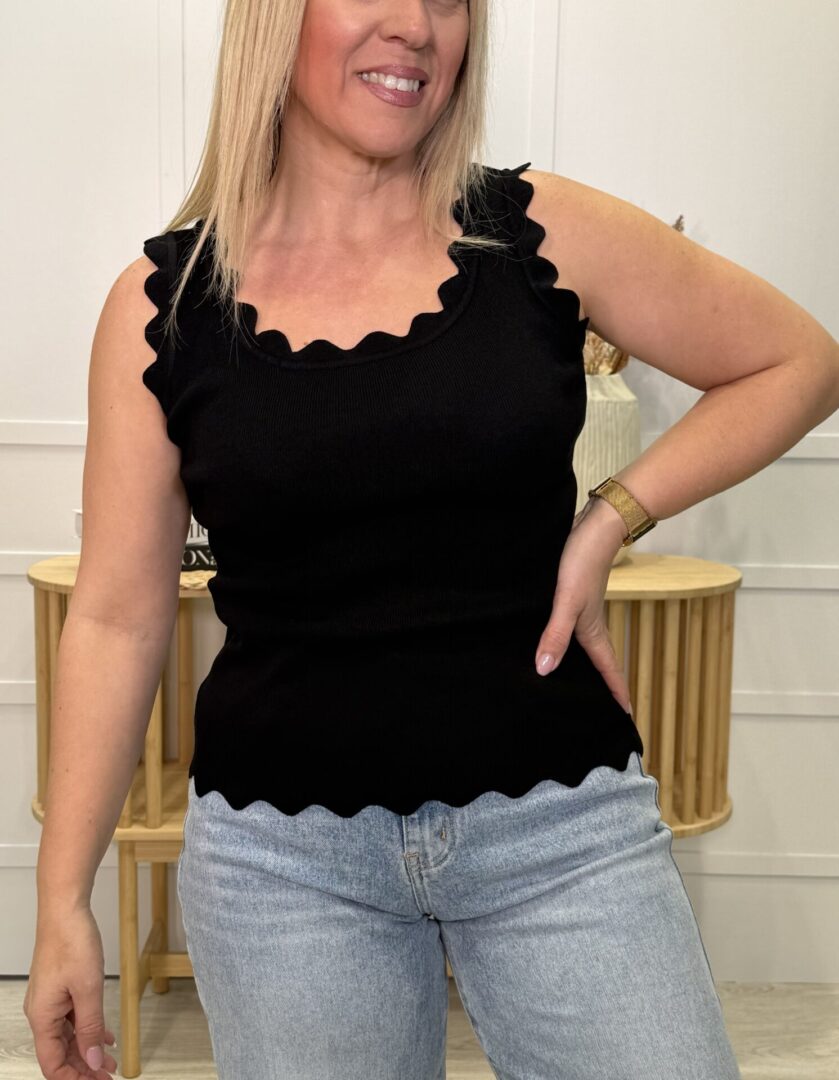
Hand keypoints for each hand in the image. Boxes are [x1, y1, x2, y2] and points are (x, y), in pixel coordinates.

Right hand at [23, 907, 117, 1078]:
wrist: (65, 910)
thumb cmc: (72, 943)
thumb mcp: (88, 989)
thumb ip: (90, 1028)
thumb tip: (94, 1061)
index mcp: (42, 1017)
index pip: (52, 1064)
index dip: (73, 1079)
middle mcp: (42, 1012)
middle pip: (60, 1053)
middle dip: (83, 1068)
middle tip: (109, 1077)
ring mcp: (50, 1000)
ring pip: (68, 1037)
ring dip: (88, 1051)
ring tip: (112, 1062)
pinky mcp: (60, 989)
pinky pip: (72, 1019)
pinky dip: (88, 1030)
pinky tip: (106, 1037)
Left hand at [534, 497, 632, 713]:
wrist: (596, 526)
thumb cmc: (583, 562)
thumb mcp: (566, 601)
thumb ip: (556, 634)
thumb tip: (544, 670)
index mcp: (592, 631)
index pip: (608, 670)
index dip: (616, 693)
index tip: (626, 717)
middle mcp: (591, 624)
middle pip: (601, 662)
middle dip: (605, 685)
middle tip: (604, 710)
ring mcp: (584, 609)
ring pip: (588, 645)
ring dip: (589, 664)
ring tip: (583, 682)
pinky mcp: (574, 595)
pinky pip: (575, 628)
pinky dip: (572, 642)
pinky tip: (558, 640)